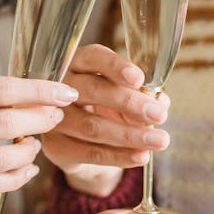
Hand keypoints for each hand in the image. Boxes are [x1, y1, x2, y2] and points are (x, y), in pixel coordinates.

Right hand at [0, 75, 77, 197]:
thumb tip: (33, 98)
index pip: (1, 89)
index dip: (39, 91)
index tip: (65, 92)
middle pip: (5, 124)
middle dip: (39, 120)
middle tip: (55, 117)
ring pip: (1, 160)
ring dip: (28, 153)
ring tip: (35, 145)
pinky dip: (15, 179)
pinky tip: (27, 169)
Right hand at [43, 44, 171, 196]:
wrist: (84, 145)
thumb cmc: (107, 109)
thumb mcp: (125, 96)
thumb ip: (141, 94)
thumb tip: (159, 101)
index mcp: (77, 64)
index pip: (93, 58)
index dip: (115, 67)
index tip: (139, 78)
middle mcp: (59, 87)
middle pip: (92, 90)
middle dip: (129, 103)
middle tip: (158, 114)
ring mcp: (54, 119)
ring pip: (92, 126)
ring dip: (129, 135)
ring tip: (158, 140)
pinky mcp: (56, 147)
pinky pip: (90, 153)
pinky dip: (119, 156)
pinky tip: (141, 155)